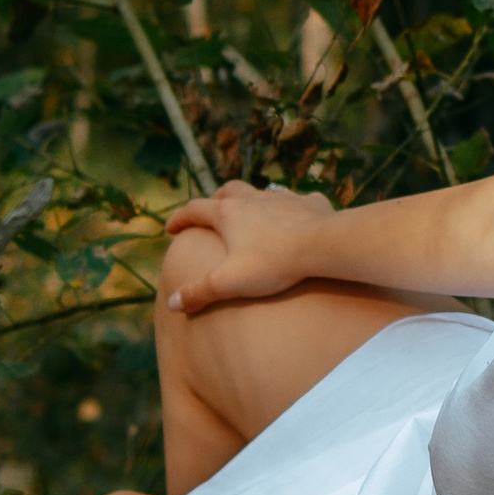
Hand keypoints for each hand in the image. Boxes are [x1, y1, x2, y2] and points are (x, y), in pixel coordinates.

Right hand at [158, 180, 337, 314]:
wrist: (323, 244)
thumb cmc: (274, 263)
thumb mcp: (229, 282)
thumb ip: (199, 292)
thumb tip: (171, 303)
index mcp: (228, 214)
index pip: (194, 210)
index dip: (179, 219)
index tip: (170, 229)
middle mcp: (253, 199)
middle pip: (227, 191)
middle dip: (214, 200)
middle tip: (210, 212)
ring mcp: (283, 198)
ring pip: (260, 191)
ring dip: (250, 199)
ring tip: (249, 212)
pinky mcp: (309, 203)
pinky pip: (296, 199)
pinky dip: (289, 206)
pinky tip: (294, 216)